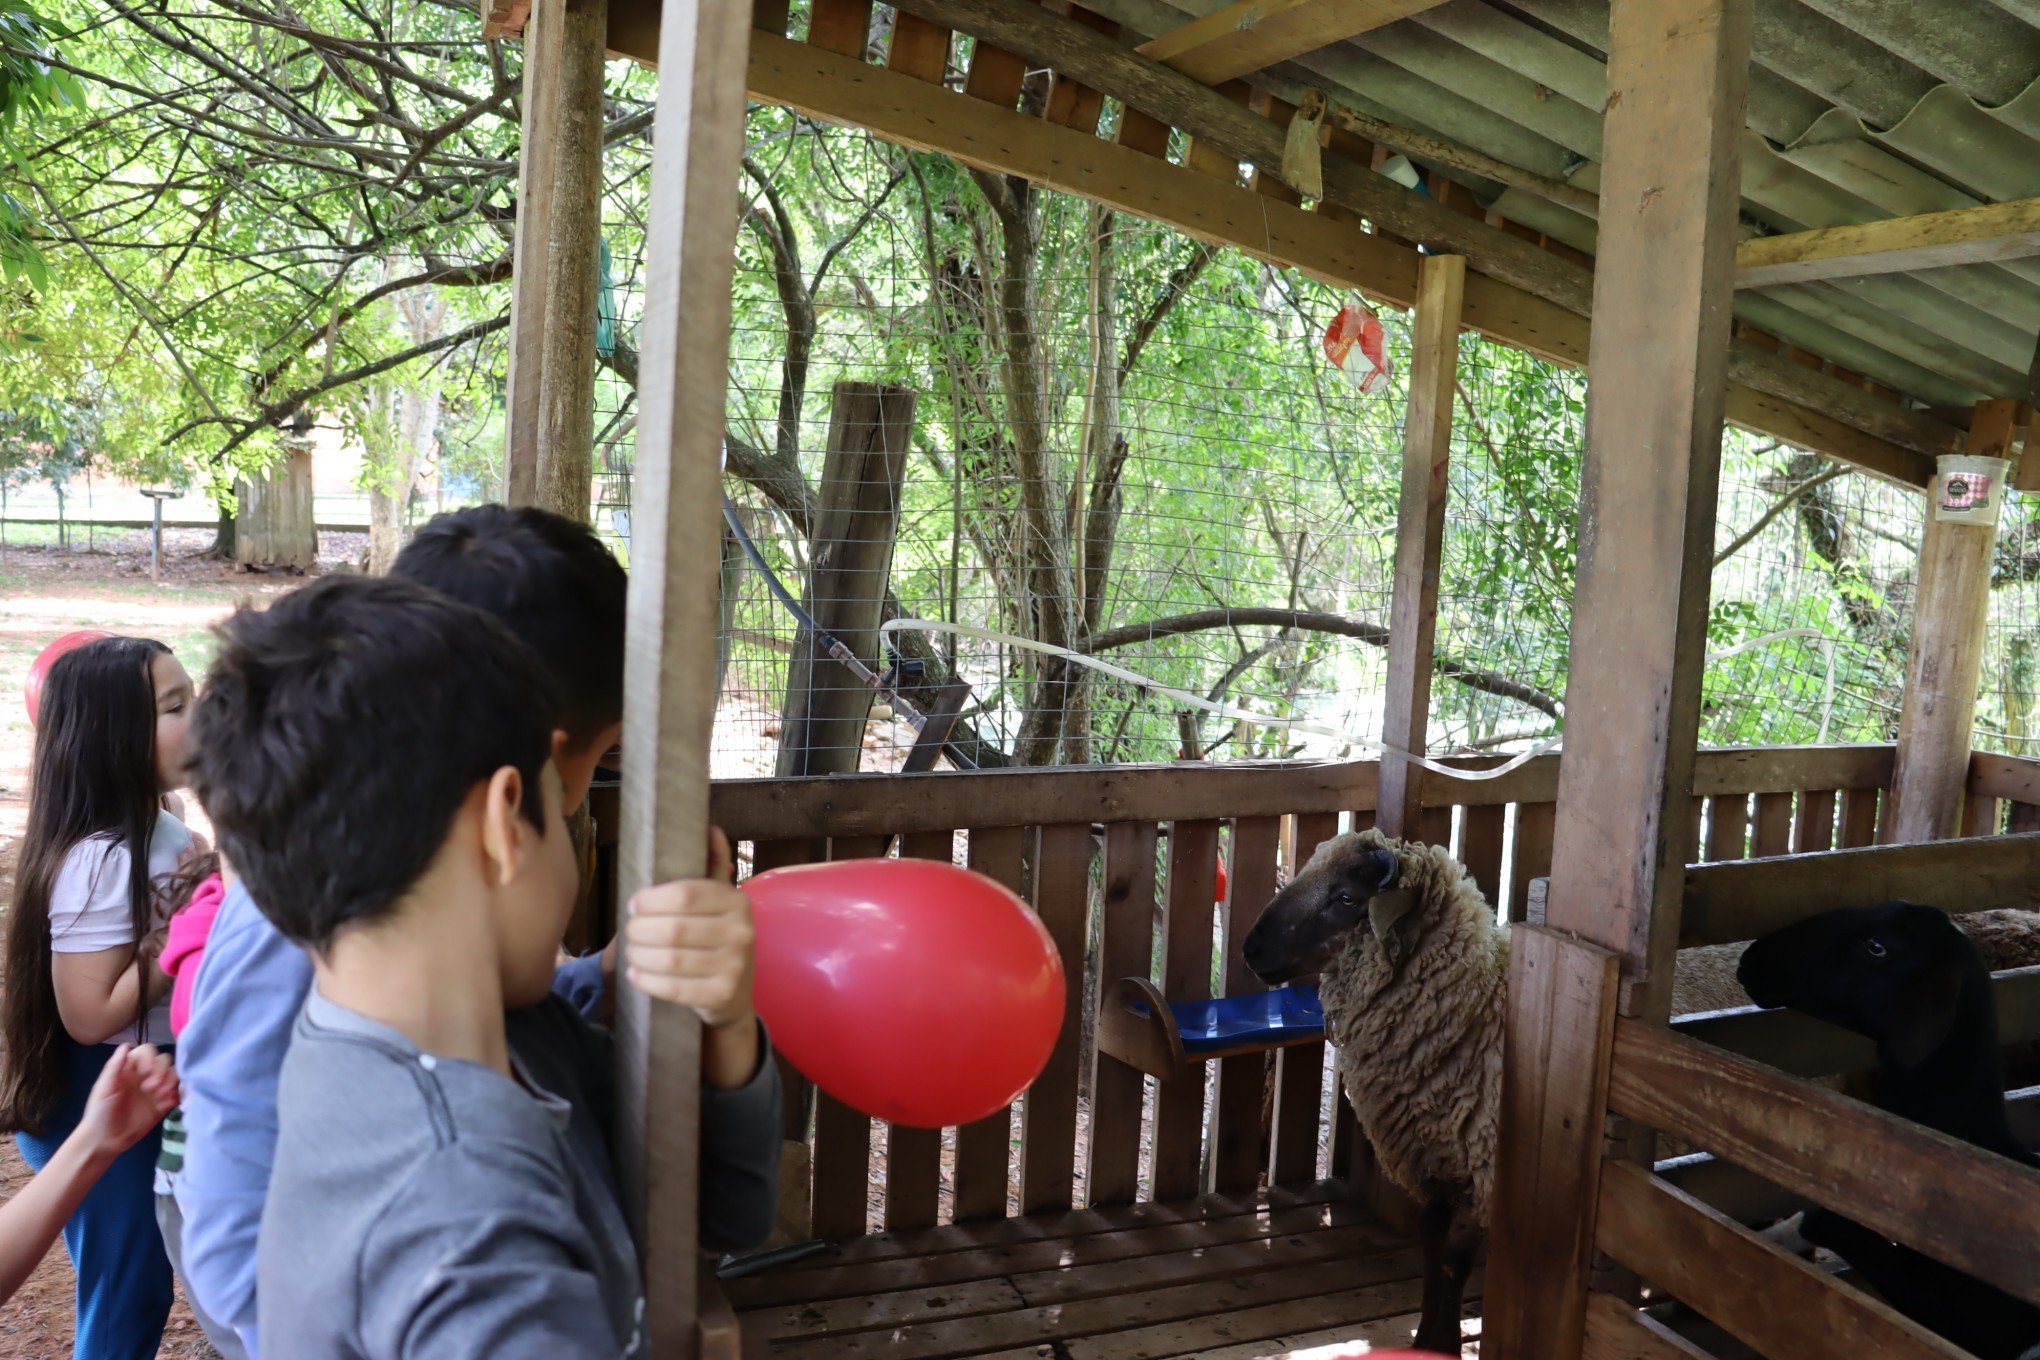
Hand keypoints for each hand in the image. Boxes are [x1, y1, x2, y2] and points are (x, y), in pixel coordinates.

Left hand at [73, 1045, 177, 1160]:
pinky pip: (178, 1093)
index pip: (147, 1052)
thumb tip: (126, 1045)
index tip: (146, 1071)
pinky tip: (167, 1104)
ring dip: (171, 1082)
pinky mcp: (163, 1105)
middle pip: (164, 1061)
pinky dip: (177, 1095)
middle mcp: (145, 1076)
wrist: (105, 1141)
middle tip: (152, 1087)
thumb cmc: (100, 1112)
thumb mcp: (104, 1089)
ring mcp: (156, 1090)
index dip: (151, 1058)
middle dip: (162, 1071)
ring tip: (161, 1096)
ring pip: (174, 1075)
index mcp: (129, 1069)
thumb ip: (114, 1067)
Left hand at [622, 829, 754, 1030]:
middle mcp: (742, 932)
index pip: (687, 894)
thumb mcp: (718, 902)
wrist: (735, 994)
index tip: (633, 903)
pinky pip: (674, 988)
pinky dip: (647, 980)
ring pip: (671, 959)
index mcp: (737, 901)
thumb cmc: (716, 939)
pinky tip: (636, 974)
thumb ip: (712, 866)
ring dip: (640, 955)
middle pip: (675, 928)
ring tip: (630, 951)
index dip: (652, 899)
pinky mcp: (721, 995)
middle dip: (640, 930)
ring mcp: (734, 966)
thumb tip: (711, 828)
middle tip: (628, 931)